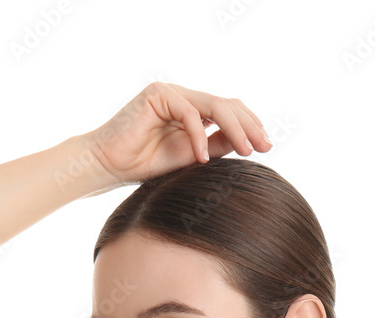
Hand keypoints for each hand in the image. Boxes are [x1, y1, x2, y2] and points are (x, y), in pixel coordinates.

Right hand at [84, 82, 272, 186]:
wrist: (108, 166)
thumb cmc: (144, 165)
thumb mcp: (190, 158)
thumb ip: (216, 146)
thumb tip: (247, 142)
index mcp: (193, 110)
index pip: (230, 110)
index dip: (250, 125)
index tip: (266, 147)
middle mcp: (184, 98)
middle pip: (227, 104)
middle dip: (249, 126)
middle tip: (265, 147)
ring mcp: (172, 93)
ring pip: (214, 105)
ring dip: (235, 128)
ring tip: (246, 151)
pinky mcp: (158, 94)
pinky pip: (190, 113)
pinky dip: (199, 135)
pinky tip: (202, 157)